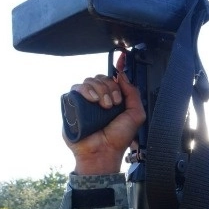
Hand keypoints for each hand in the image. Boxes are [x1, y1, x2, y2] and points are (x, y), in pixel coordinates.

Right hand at [64, 58, 145, 174]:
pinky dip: (86, 90)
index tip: (121, 57)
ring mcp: (85, 101)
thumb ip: (133, 94)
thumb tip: (123, 75)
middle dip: (110, 88)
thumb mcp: (135, 114)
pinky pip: (76, 88)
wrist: (103, 152)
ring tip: (104, 106)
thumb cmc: (118, 138)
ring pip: (90, 80)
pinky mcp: (72, 105)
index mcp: (114, 98)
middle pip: (102, 77)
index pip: (114, 78)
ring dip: (100, 90)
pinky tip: (92, 100)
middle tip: (113, 104)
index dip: (118, 66)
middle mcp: (99, 98)